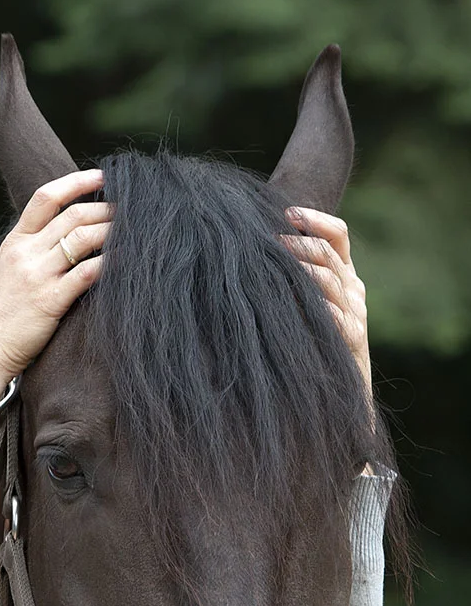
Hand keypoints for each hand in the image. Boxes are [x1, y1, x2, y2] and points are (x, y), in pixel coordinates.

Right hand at [0, 168, 110, 452]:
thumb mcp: (7, 270)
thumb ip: (32, 249)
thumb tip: (66, 233)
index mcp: (14, 242)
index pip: (45, 197)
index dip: (76, 182)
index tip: (101, 175)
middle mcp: (25, 253)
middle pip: (72, 215)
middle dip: (105, 209)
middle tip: (129, 210)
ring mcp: (37, 276)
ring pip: (82, 238)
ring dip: (111, 231)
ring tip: (133, 232)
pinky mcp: (50, 301)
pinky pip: (86, 273)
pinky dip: (109, 264)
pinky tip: (125, 263)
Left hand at [281, 206, 371, 395]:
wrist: (338, 393)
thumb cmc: (310, 344)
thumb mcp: (301, 305)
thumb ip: (288, 280)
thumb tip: (249, 254)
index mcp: (343, 275)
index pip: (337, 235)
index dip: (315, 219)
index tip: (286, 212)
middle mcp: (352, 289)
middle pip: (329, 253)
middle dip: (300, 242)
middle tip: (272, 239)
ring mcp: (356, 312)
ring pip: (331, 279)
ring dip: (302, 267)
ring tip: (277, 260)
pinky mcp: (353, 338)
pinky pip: (336, 315)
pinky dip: (316, 304)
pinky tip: (293, 300)